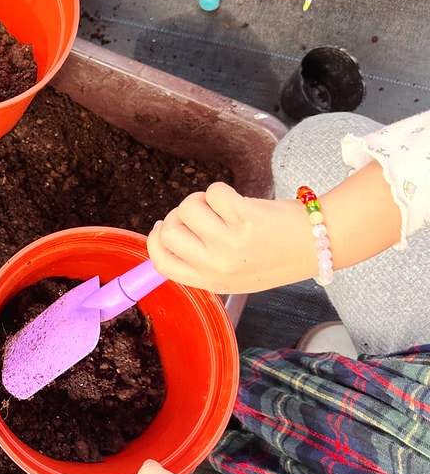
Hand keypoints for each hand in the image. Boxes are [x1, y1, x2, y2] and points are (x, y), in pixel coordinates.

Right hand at [146, 182, 314, 293]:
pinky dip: (221, 191)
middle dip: (179, 216)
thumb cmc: (274, 255)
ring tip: (223, 207)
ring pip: (187, 207)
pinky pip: (213, 192)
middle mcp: (217, 266)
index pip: (162, 263)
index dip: (155, 240)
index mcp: (210, 282)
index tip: (163, 227)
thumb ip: (199, 260)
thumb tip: (161, 229)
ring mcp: (230, 243)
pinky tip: (238, 201)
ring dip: (201, 200)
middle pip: (168, 232)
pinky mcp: (245, 218)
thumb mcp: (232, 274)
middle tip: (202, 215)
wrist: (317, 245)